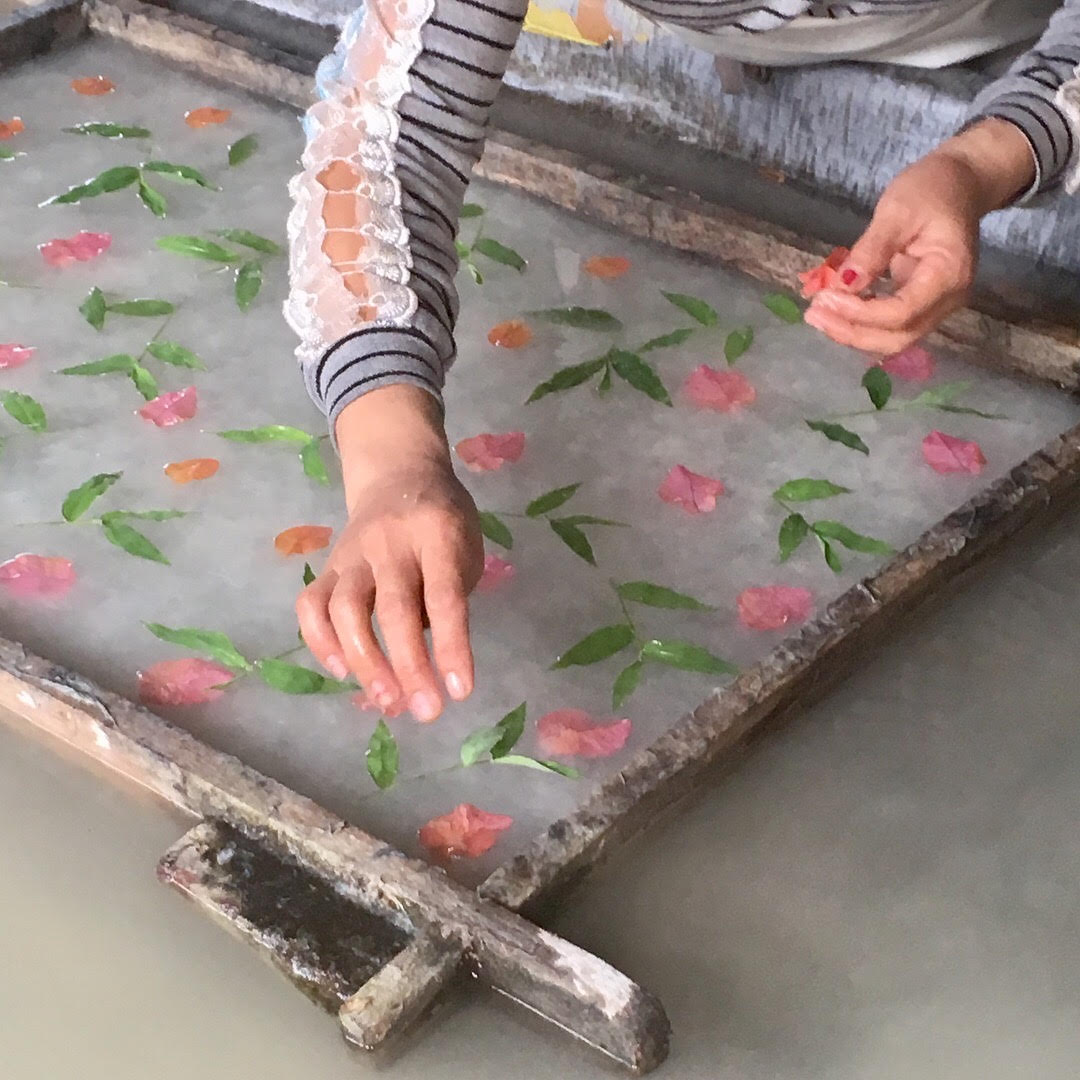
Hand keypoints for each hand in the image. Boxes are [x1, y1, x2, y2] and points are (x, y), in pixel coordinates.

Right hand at [296, 386, 483, 722]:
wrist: (399, 474)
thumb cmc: (444, 524)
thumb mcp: (465, 550)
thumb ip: (447, 601)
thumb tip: (422, 671)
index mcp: (438, 534)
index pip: (444, 596)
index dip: (451, 646)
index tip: (460, 692)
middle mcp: (391, 542)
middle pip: (393, 607)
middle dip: (408, 666)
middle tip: (426, 712)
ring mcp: (352, 553)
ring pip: (344, 610)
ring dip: (364, 663)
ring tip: (387, 703)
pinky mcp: (326, 565)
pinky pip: (310, 605)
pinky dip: (320, 642)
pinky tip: (342, 673)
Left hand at [804, 118, 1036, 353]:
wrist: (959, 183)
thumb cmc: (932, 189)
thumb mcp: (897, 210)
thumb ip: (872, 249)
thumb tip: (845, 284)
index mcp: (949, 275)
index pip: (902, 313)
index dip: (860, 313)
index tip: (824, 298)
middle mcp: (948, 300)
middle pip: (898, 337)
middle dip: (852, 331)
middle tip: (813, 314)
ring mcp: (937, 306)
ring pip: (893, 338)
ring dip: (852, 332)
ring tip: (817, 314)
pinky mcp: (922, 305)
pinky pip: (890, 326)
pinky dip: (860, 323)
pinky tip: (833, 310)